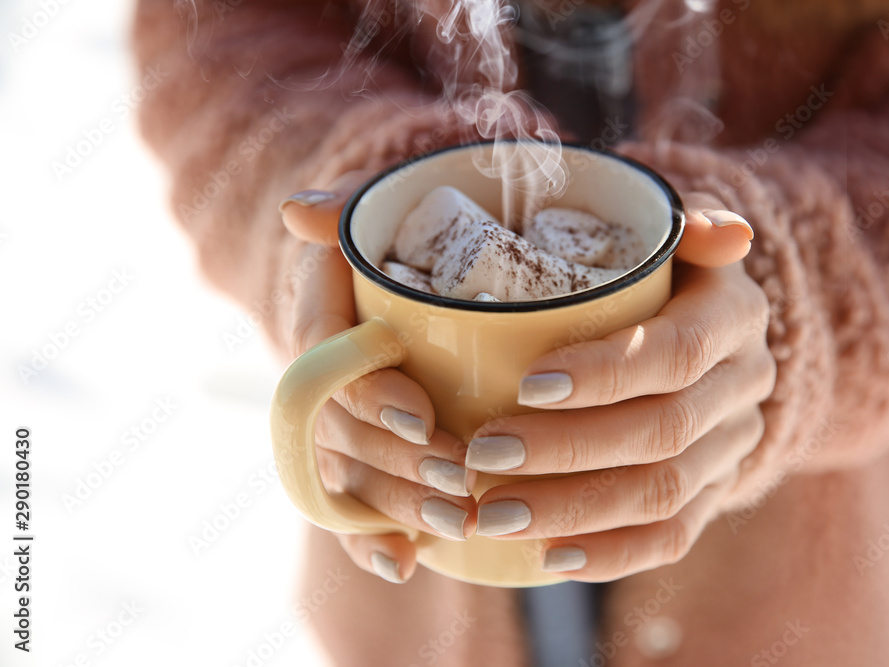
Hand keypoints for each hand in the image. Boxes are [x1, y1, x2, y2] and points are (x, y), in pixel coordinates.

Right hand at [278, 171, 477, 583]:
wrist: (419, 267)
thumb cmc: (406, 233)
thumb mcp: (383, 207)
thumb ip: (351, 209)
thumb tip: (301, 211)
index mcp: (319, 310)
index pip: (325, 357)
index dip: (367, 390)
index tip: (420, 414)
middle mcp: (320, 372)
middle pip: (341, 428)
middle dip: (396, 460)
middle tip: (458, 479)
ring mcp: (338, 419)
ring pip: (351, 472)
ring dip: (396, 504)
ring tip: (456, 522)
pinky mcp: (362, 455)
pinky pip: (351, 504)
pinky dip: (370, 538)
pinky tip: (401, 564)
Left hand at [464, 196, 774, 581]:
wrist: (709, 334)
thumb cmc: (658, 272)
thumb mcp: (668, 233)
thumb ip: (685, 225)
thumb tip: (729, 234)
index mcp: (735, 315)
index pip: (677, 352)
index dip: (606, 373)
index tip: (526, 385)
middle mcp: (745, 385)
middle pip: (662, 431)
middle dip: (567, 450)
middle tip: (482, 456)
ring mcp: (734, 445)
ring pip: (663, 492)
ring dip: (575, 509)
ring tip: (494, 514)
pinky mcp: (717, 492)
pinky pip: (673, 537)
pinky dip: (611, 554)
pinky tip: (550, 558)